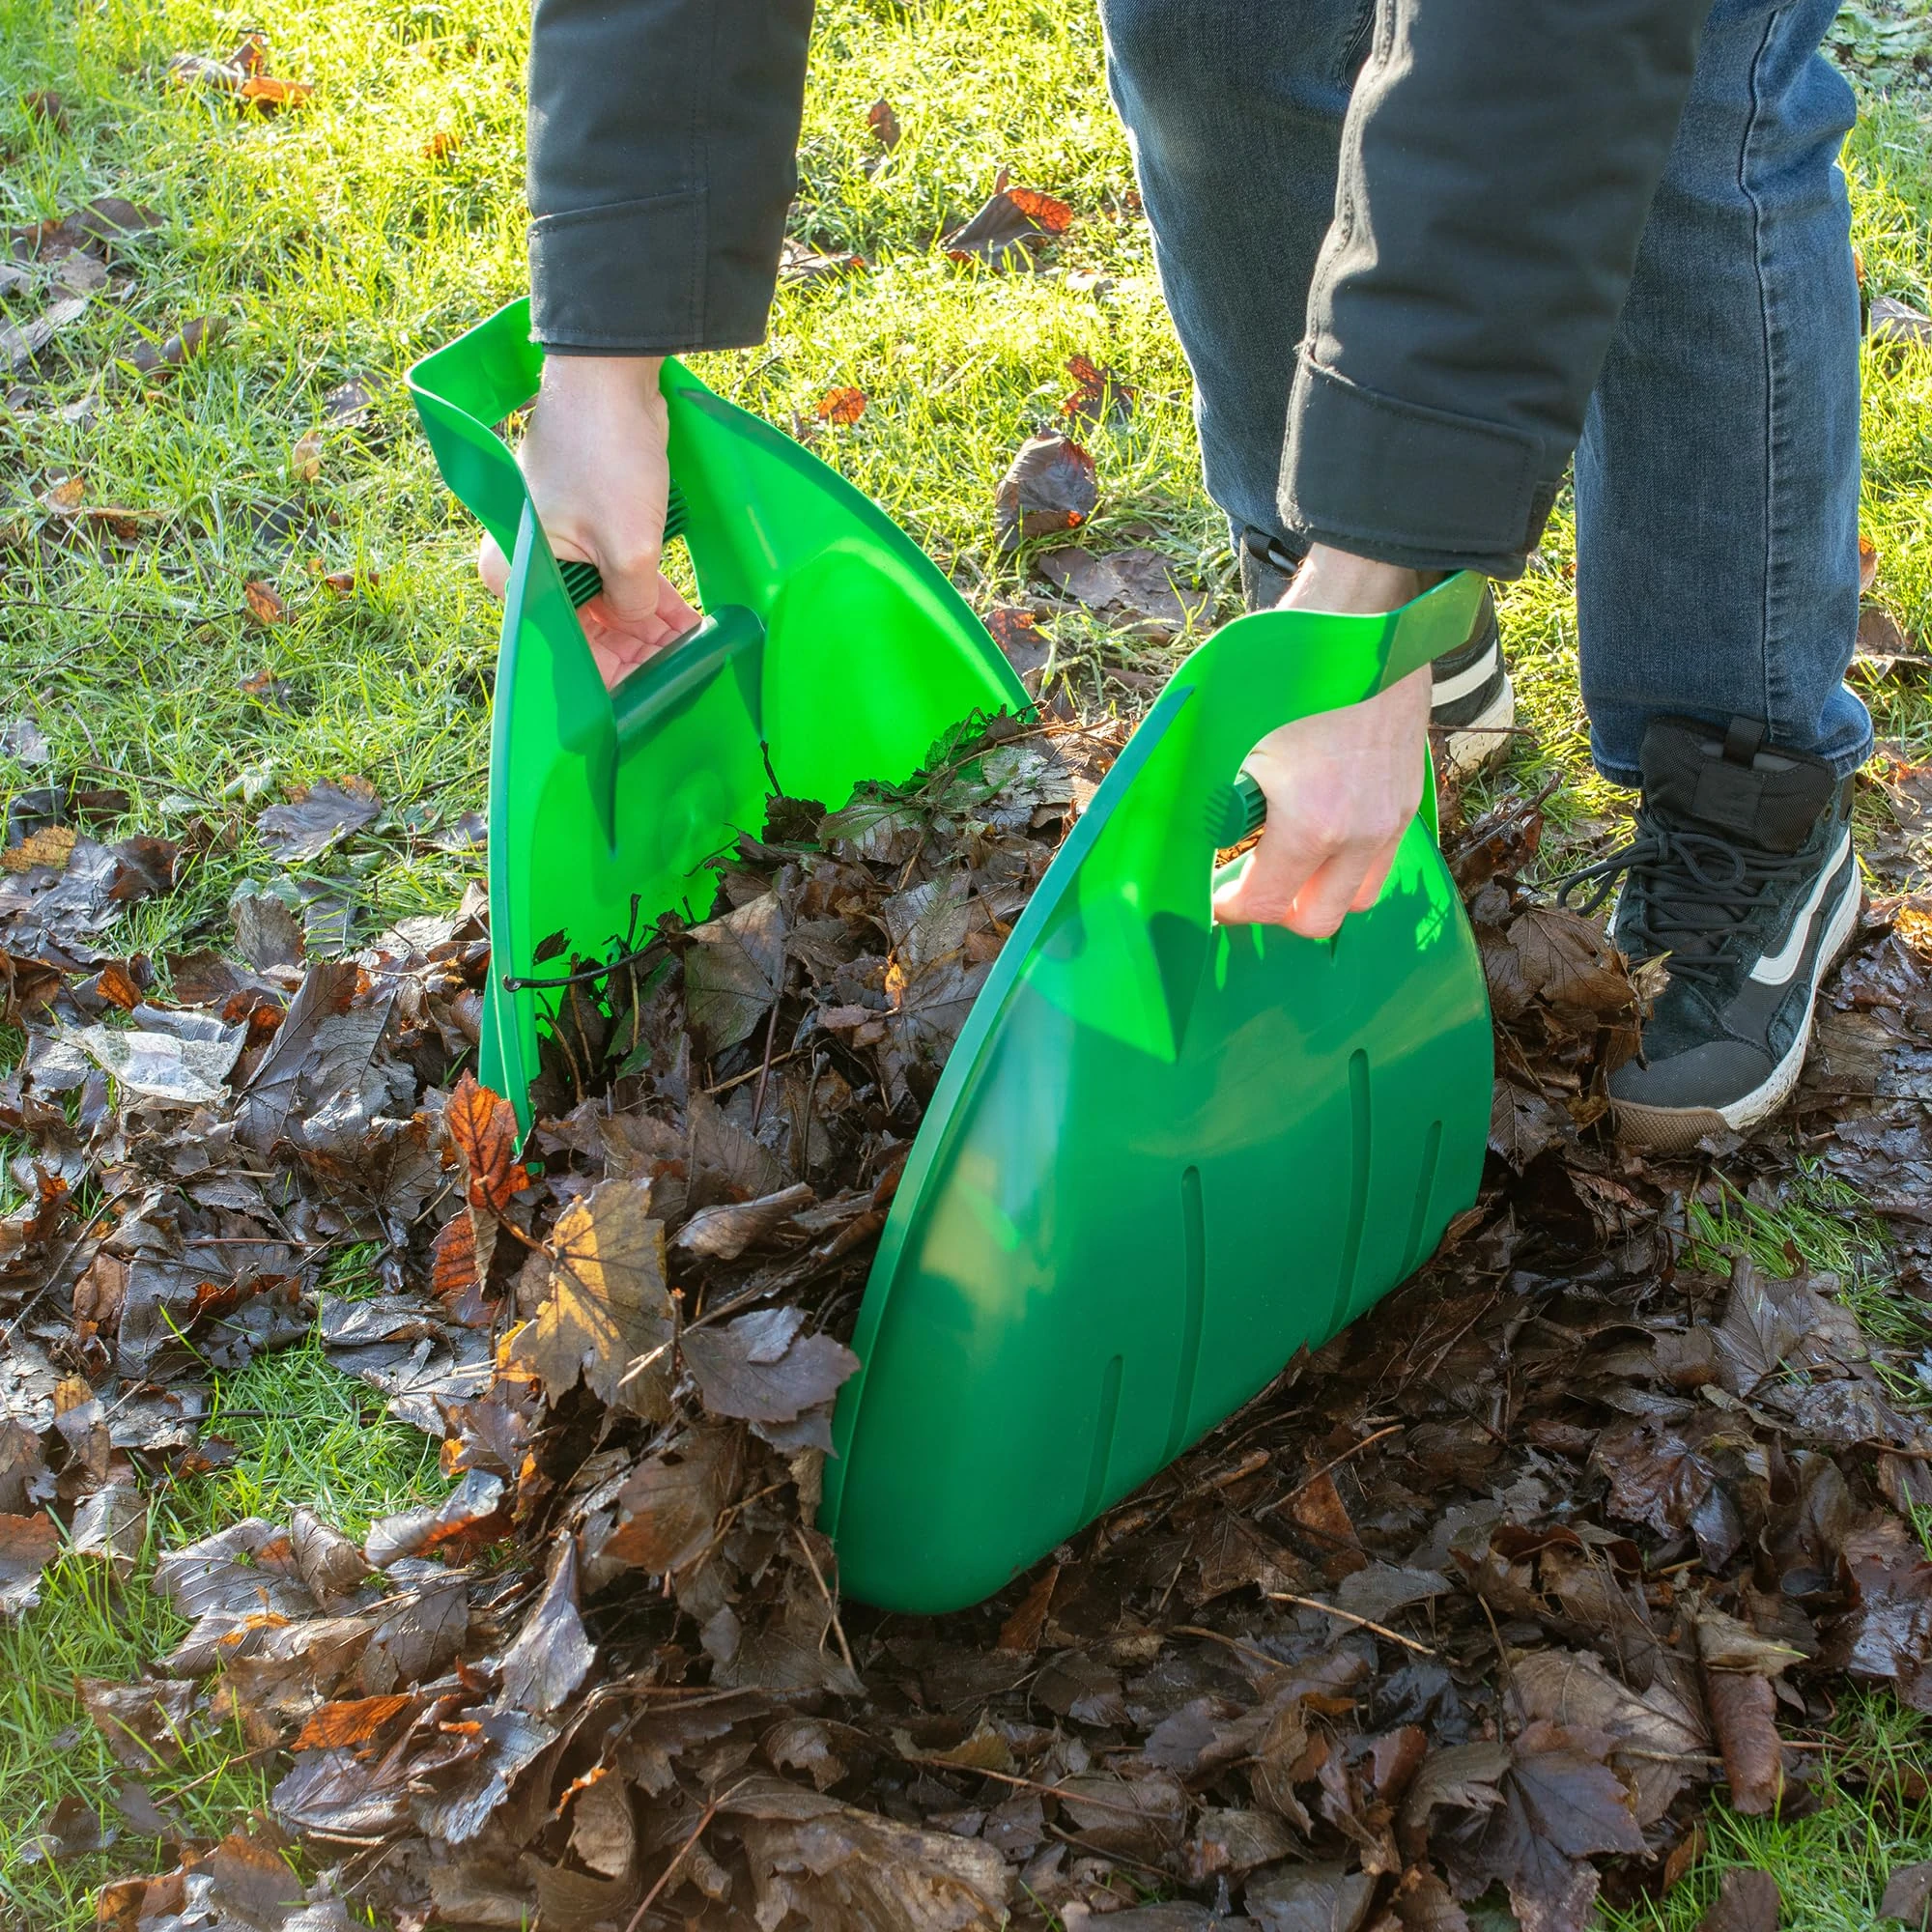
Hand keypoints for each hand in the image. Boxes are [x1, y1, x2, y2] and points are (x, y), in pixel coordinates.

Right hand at [476, 353, 700, 689]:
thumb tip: (638, 625)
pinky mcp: (591, 524)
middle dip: (631, 651)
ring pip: (605, 601)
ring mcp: (561, 542)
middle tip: (676, 674)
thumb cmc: (605, 459)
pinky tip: (682, 620)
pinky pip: (617, 572)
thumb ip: (633, 603)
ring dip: (645, 626)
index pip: (560, 643)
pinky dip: (647, 594)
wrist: (611, 377)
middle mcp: (531, 562)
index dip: (602, 674)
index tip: (640, 699)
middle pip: (583, 626)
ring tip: (687, 650)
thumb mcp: (628, 548)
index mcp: (517, 573)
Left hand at [1212, 546, 1435, 938]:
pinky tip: (1320, 833)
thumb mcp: (1230, 732)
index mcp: (1312, 821)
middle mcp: (1363, 831)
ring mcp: (1394, 816)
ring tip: (1284, 864)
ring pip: (1359, 895)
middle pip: (1317, 919)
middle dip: (1275, 911)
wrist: (1365, 615)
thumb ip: (1202, 791)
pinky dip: (1350, 863)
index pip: (1265, 904)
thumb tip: (1160, 829)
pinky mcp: (1411, 796)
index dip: (1229, 910)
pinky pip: (1384, 858)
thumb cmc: (1287, 667)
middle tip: (1244, 885)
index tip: (1211, 899)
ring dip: (1319, 892)